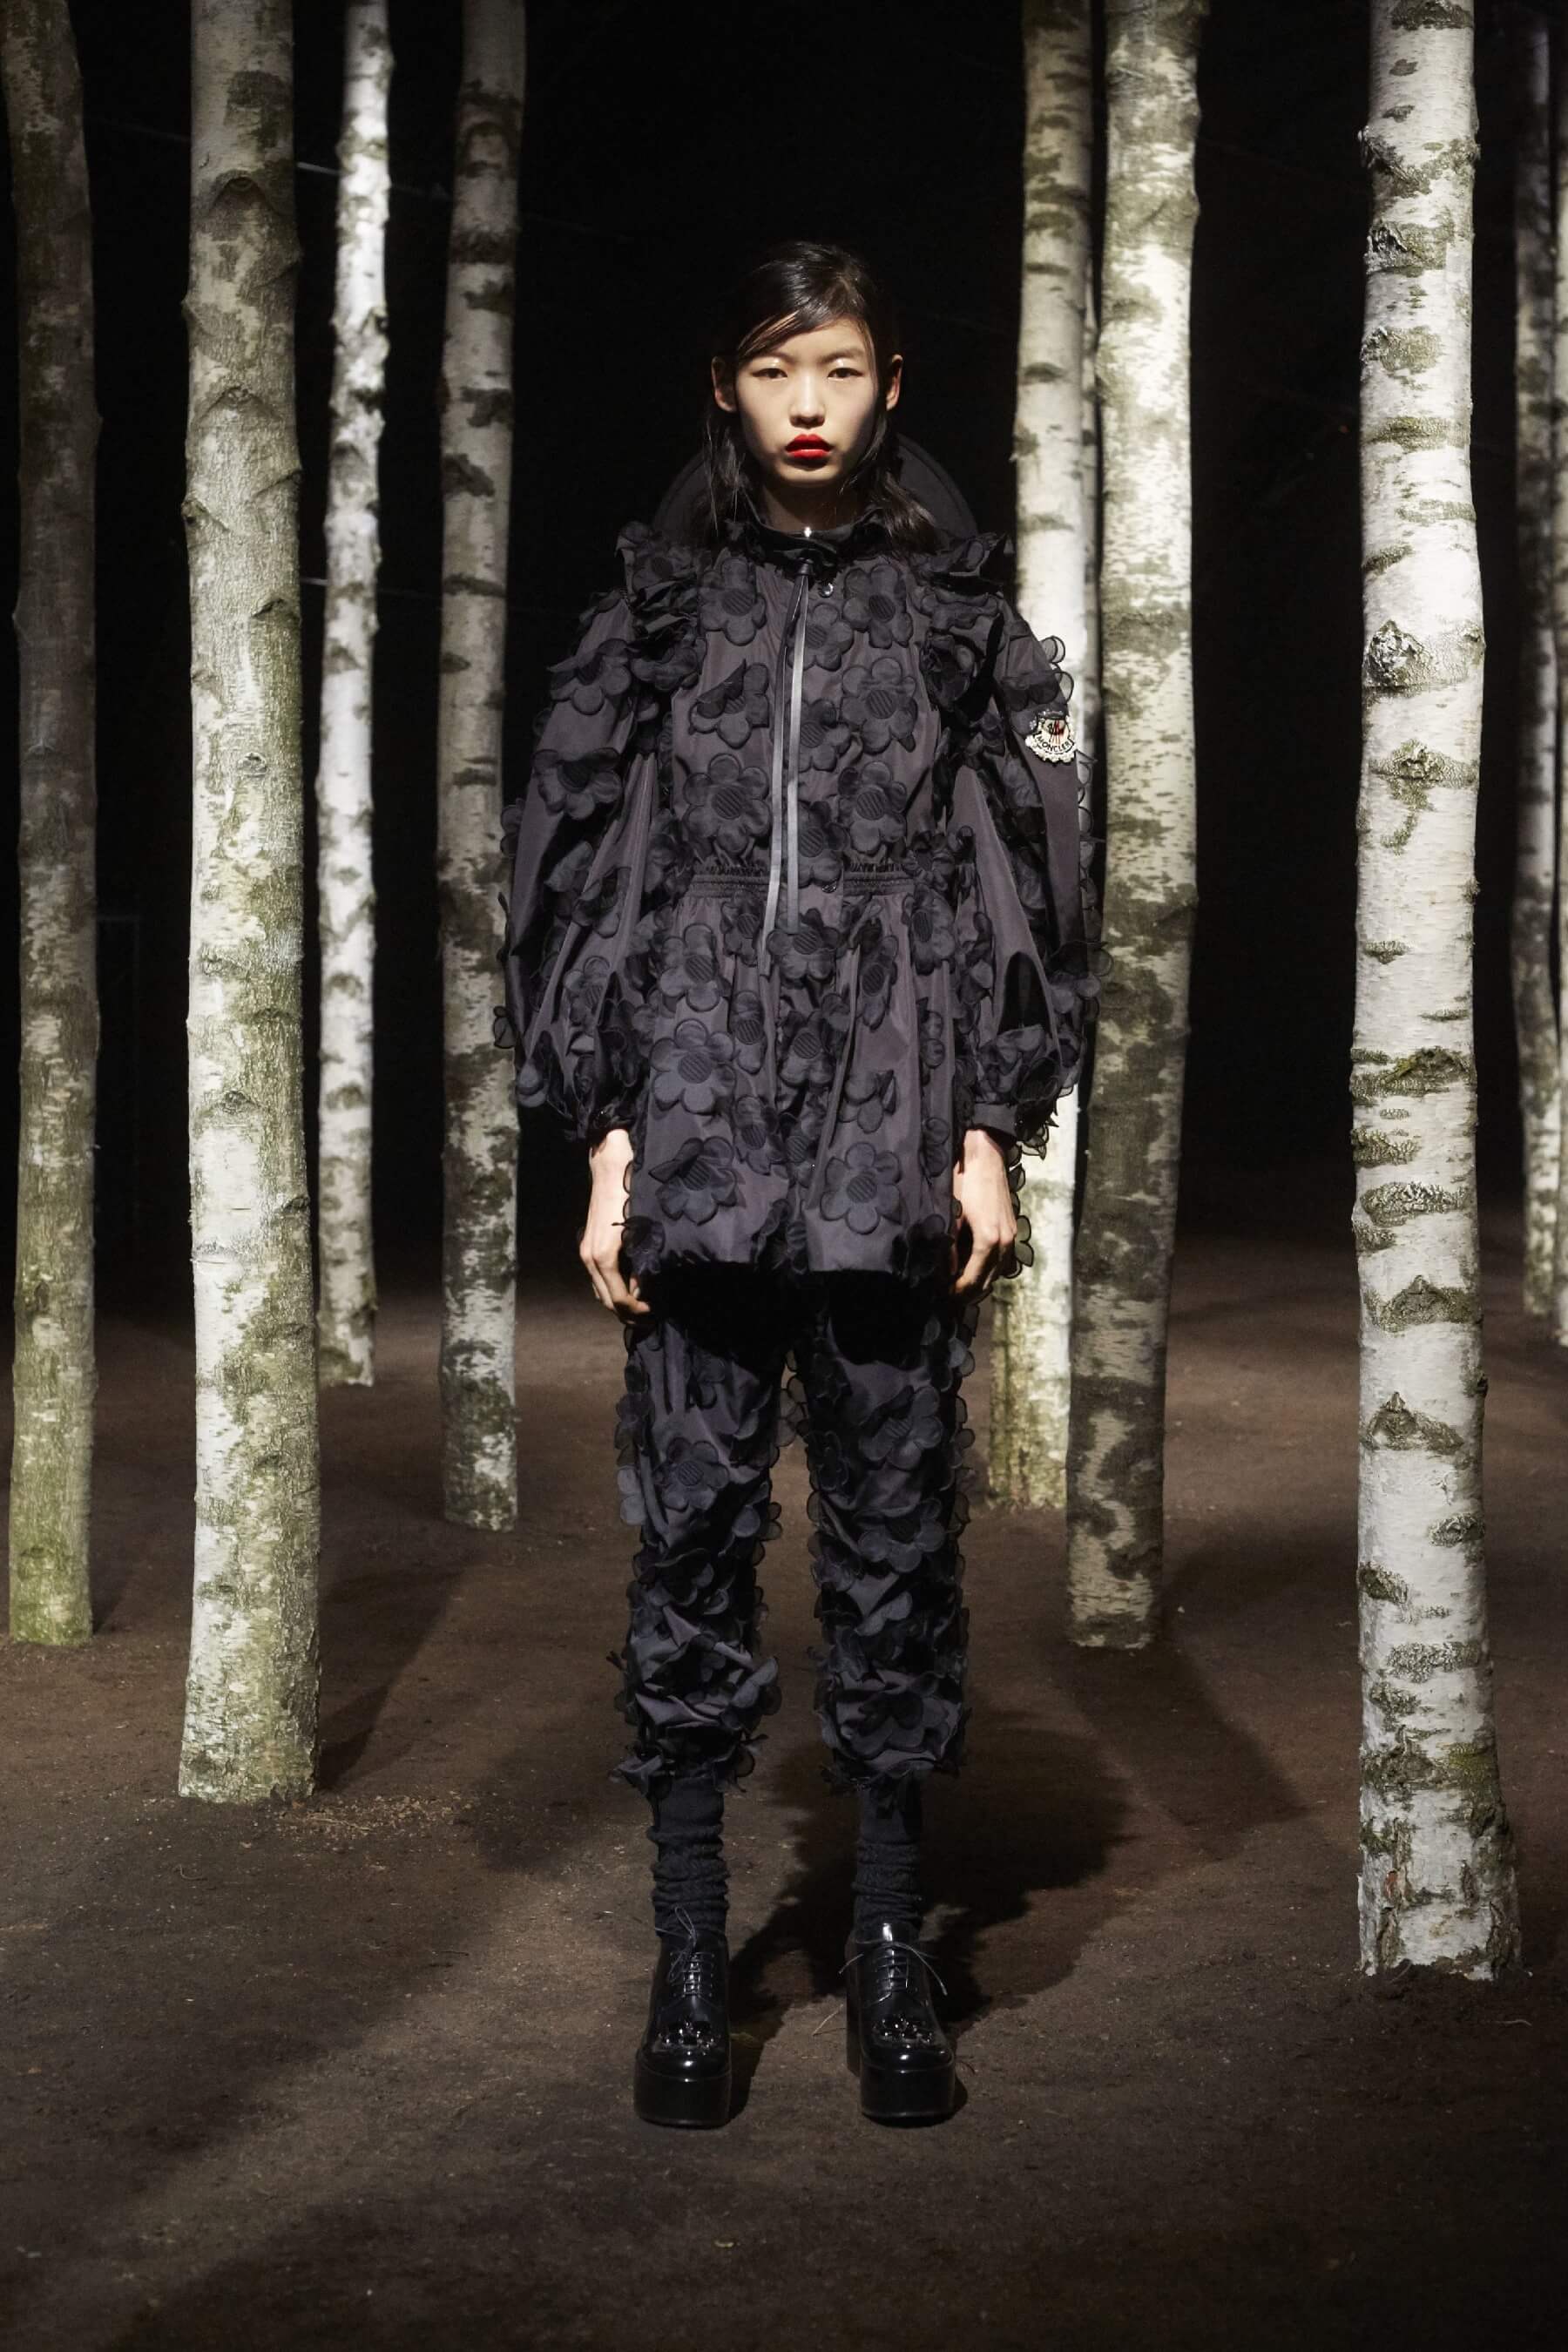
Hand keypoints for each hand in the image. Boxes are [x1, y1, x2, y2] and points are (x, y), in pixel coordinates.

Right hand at [581, 1128, 649, 1320]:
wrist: (609, 1168)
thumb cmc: (630, 1195)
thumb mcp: (642, 1231)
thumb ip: (642, 1264)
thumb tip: (644, 1291)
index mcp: (602, 1257)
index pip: (619, 1299)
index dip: (638, 1311)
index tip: (656, 1313)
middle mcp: (589, 1258)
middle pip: (606, 1300)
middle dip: (627, 1313)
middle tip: (651, 1318)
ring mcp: (586, 1251)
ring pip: (600, 1290)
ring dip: (618, 1303)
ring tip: (642, 1307)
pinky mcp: (588, 1245)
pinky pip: (598, 1277)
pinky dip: (611, 1288)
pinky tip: (629, 1288)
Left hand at [950, 1128, 1015, 1297]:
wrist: (985, 1158)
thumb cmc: (964, 1182)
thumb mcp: (951, 1214)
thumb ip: (949, 1246)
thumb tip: (945, 1272)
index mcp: (989, 1240)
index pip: (973, 1279)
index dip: (957, 1291)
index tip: (943, 1296)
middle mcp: (1005, 1242)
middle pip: (988, 1281)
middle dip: (969, 1293)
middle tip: (949, 1297)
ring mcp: (1012, 1237)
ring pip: (997, 1273)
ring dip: (980, 1283)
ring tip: (960, 1287)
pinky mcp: (1013, 1230)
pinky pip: (1003, 1261)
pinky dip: (989, 1270)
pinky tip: (975, 1269)